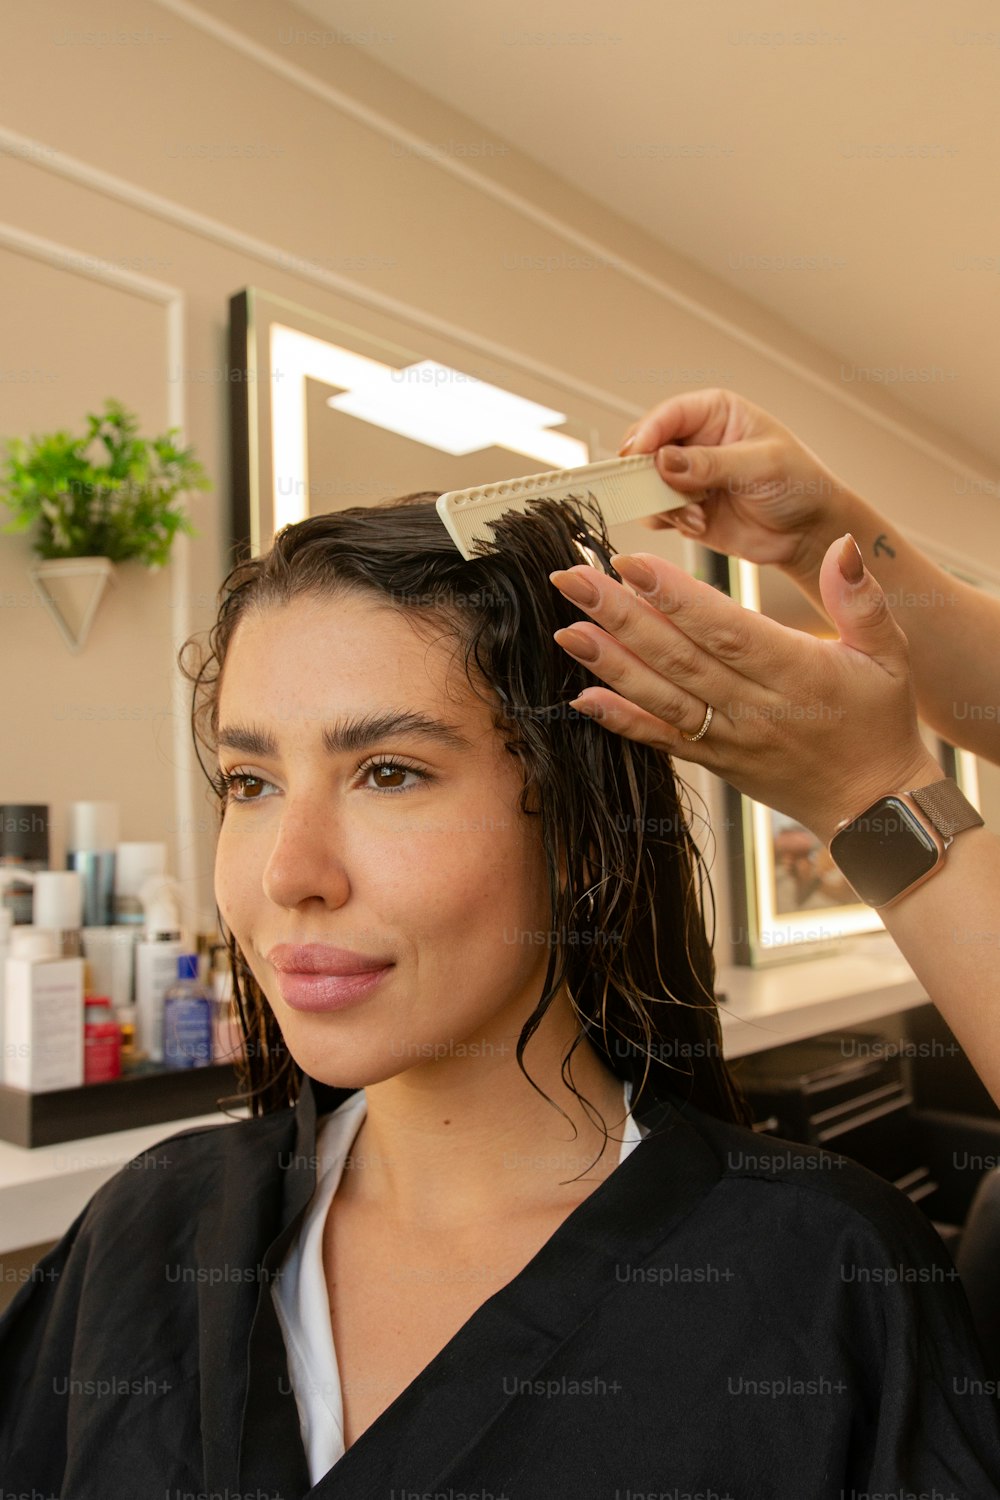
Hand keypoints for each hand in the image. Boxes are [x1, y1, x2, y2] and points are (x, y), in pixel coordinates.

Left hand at [548, 533, 943, 846]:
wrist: (872, 807)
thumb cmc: (879, 722)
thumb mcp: (891, 656)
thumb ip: (865, 600)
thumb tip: (845, 546)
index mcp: (797, 674)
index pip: (727, 631)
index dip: (677, 598)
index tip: (632, 563)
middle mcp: (756, 709)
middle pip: (679, 658)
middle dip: (620, 617)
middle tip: (572, 580)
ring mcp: (730, 739)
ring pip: (662, 698)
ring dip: (609, 664)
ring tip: (567, 629)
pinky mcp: (714, 761)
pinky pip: (661, 740)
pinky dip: (620, 721)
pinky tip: (582, 697)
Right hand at [618, 387, 857, 577]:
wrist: (807, 531)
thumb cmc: (798, 483)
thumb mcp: (761, 465)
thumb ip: (711, 463)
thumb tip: (663, 460)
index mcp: (714, 413)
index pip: (668, 415)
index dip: (648, 433)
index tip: (637, 454)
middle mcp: (694, 441)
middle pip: (646, 449)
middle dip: (648, 473)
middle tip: (660, 491)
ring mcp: (686, 477)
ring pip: (645, 485)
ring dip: (663, 503)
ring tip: (697, 515)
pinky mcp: (683, 508)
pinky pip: (656, 513)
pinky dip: (669, 521)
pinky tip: (699, 524)